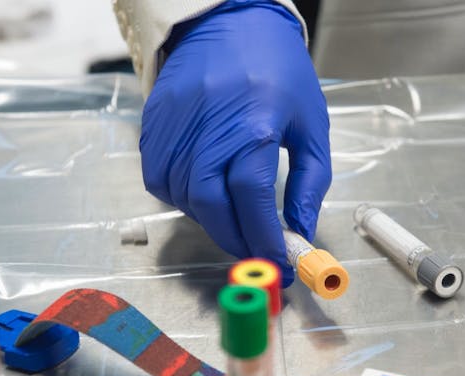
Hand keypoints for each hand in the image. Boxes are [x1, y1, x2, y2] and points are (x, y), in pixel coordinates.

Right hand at [140, 1, 331, 286]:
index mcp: (255, 123)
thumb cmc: (277, 70)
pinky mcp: (153, 124)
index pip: (253, 197)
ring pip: (183, 197)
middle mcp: (210, 126)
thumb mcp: (310, 124)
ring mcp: (175, 126)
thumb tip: (301, 232)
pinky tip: (204, 191)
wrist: (228, 22)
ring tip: (234, 216)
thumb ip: (310, 183)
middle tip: (255, 251)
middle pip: (210, 205)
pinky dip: (181, 198)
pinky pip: (159, 179)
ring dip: (210, 220)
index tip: (278, 262)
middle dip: (234, 239)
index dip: (264, 237)